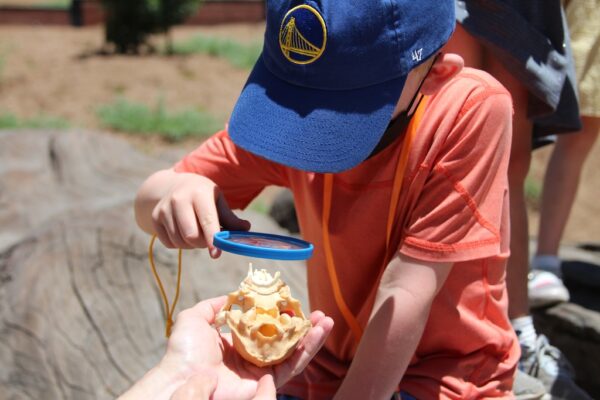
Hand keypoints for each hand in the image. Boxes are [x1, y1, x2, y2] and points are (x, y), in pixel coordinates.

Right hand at [150, 171, 249, 253]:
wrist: (172, 185)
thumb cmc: (202, 195)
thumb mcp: (217, 200)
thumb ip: (230, 218)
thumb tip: (245, 230)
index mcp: (199, 194)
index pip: (207, 220)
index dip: (212, 239)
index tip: (216, 254)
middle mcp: (179, 200)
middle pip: (191, 236)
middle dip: (202, 243)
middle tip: (207, 239)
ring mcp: (164, 209)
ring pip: (180, 242)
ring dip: (191, 245)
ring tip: (196, 232)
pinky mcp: (155, 218)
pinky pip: (169, 243)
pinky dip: (179, 244)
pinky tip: (183, 232)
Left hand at [161, 296, 333, 399]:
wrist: (182, 379)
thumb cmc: (184, 350)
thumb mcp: (195, 318)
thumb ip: (214, 306)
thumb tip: (232, 295)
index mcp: (238, 343)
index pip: (268, 328)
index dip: (283, 316)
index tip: (295, 302)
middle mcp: (253, 357)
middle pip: (287, 340)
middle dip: (305, 327)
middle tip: (320, 314)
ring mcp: (262, 371)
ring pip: (295, 353)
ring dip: (313, 338)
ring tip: (326, 322)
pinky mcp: (267, 383)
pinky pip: (292, 366)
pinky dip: (307, 351)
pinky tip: (316, 334)